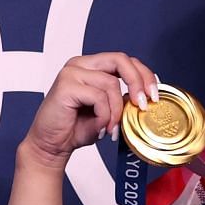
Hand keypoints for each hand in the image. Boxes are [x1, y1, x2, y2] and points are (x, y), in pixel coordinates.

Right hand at [22, 52, 161, 165]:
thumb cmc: (75, 129)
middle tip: (144, 104)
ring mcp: (71, 73)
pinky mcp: (66, 86)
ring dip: (117, 110)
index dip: (143, 74)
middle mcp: (80, 64)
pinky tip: (100, 128)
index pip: (124, 60)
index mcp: (90, 66)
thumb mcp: (107, 111)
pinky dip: (104, 116)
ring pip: (111, 84)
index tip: (154, 95)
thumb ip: (122, 99)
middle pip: (120, 60)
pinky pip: (98, 97)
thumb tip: (145, 97)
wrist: (51, 145)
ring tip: (112, 128)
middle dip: (138, 82)